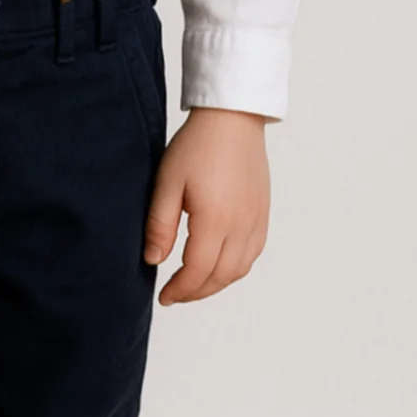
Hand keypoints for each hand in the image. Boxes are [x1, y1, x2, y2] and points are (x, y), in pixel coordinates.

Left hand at [143, 107, 269, 304]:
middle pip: (220, 276)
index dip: (179, 290)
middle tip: (175, 295)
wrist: (232, 119)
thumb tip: (154, 260)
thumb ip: (159, 225)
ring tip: (194, 284)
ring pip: (239, 270)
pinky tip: (218, 265)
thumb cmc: (197, 146)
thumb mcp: (167, 182)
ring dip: (216, 283)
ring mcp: (256, 220)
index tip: (163, 296)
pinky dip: (235, 269)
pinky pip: (253, 254)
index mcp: (215, 219)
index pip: (197, 271)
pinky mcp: (263, 213)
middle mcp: (241, 225)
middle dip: (196, 292)